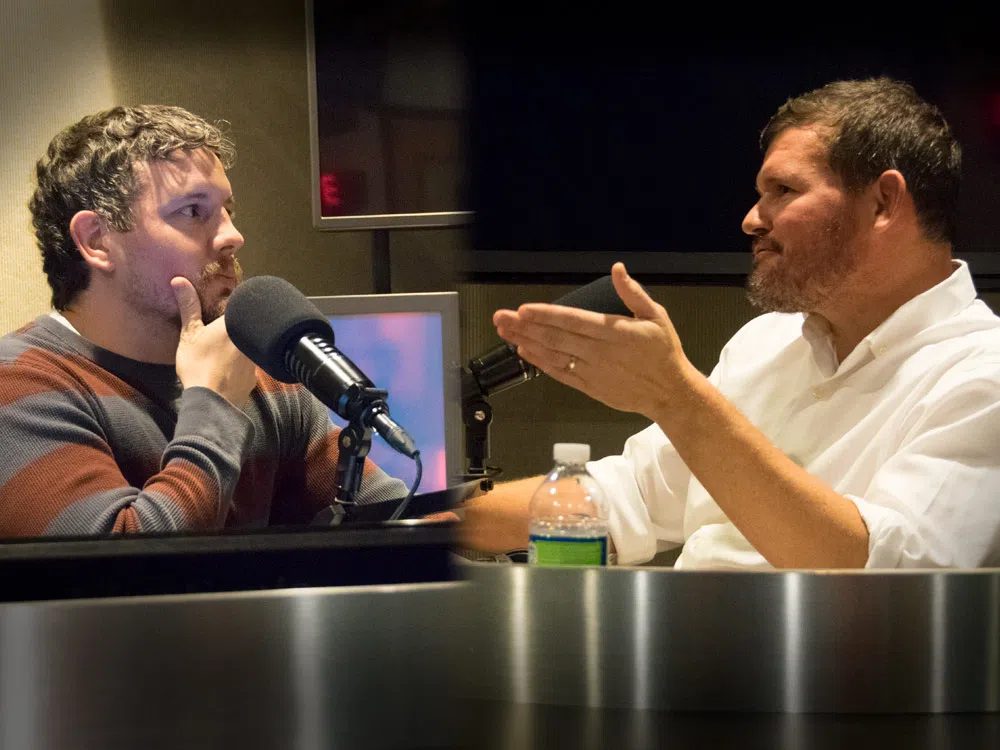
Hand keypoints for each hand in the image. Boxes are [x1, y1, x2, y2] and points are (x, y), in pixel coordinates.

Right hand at [171, 277, 256, 407]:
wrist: (212, 402)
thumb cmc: (198, 365)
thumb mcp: (189, 334)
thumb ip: (189, 307)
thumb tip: (179, 280)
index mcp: (237, 323)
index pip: (241, 306)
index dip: (233, 307)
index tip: (222, 311)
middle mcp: (252, 339)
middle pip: (247, 327)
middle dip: (236, 328)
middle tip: (219, 335)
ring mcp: (256, 359)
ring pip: (250, 346)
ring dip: (239, 347)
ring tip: (221, 353)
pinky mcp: (255, 377)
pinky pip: (249, 365)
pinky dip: (240, 365)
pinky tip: (227, 370)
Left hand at [493, 262, 690, 420]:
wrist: (670, 392)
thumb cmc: (663, 352)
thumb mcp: (656, 316)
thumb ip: (633, 293)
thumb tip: (617, 269)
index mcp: (613, 332)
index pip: (572, 320)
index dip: (546, 315)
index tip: (524, 309)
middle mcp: (599, 352)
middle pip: (555, 338)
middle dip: (525, 327)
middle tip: (501, 317)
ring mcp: (592, 371)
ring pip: (553, 356)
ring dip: (526, 343)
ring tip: (505, 332)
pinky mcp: (590, 387)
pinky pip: (560, 374)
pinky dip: (540, 363)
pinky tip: (524, 352)